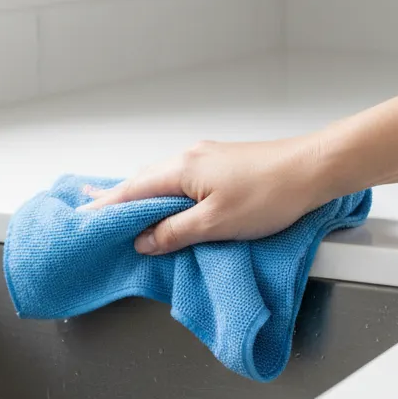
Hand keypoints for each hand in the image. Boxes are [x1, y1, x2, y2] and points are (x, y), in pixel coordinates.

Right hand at [79, 136, 332, 254]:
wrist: (314, 169)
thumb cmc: (271, 193)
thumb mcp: (216, 224)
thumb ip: (175, 233)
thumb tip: (144, 241)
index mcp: (181, 169)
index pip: (131, 191)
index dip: (105, 207)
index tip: (82, 217)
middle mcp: (189, 157)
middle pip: (142, 182)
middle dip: (116, 199)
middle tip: (90, 211)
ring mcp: (206, 158)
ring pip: (161, 180)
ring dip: (140, 196)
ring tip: (119, 209)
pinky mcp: (222, 165)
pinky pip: (180, 180)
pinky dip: (163, 193)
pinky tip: (163, 201)